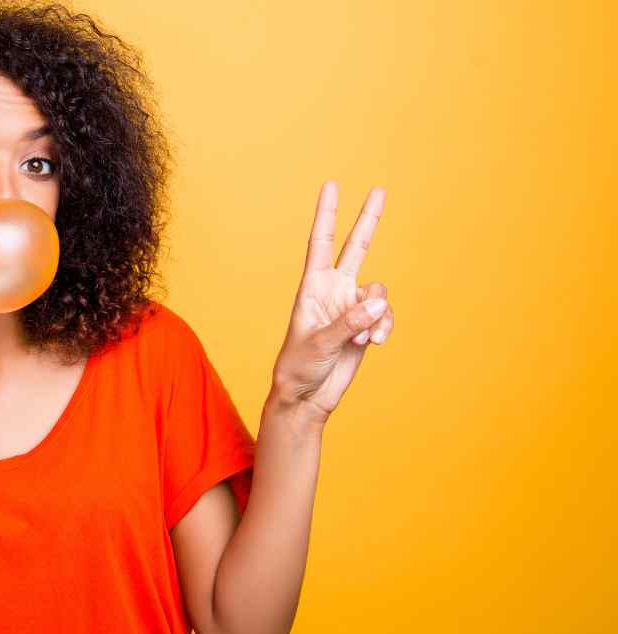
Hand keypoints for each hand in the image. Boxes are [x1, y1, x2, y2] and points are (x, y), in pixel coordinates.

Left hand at [270, 181, 395, 424]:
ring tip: (361, 340)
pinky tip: (371, 344)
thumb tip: (378, 302)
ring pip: (379, 293)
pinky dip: (382, 328)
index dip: (327, 215)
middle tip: (380, 189)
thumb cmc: (299, 366)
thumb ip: (349, 322)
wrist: (307, 396)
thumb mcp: (319, 343)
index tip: (331, 186)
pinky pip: (384, 316)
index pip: (321, 243)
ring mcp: (351, 307)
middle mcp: (334, 291)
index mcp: (313, 287)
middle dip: (368, 220)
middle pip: (356, 248)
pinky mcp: (365, 326)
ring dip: (376, 316)